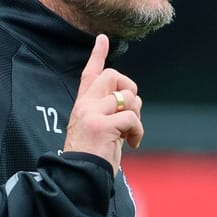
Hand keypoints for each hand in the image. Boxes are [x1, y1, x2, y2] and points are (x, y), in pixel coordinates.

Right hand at [62, 33, 144, 170]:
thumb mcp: (96, 130)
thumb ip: (106, 112)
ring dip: (136, 115)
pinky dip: (138, 130)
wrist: (78, 177)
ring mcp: (92, 114)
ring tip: (130, 134)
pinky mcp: (102, 125)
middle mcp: (85, 105)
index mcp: (82, 106)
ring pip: (127, 97)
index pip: (90, 74)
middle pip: (113, 76)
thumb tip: (129, 101)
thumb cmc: (90, 159)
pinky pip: (131, 117)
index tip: (103, 39)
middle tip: (131, 110)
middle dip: (130, 88)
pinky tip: (132, 143)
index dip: (98, 55)